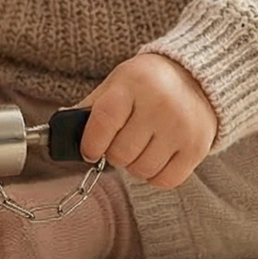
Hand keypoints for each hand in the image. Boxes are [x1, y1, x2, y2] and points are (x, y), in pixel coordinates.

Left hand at [78, 53, 217, 189]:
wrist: (198, 77)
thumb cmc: (147, 83)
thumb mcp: (118, 83)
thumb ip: (91, 108)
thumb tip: (60, 132)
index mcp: (134, 84)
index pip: (104, 121)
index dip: (91, 143)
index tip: (89, 151)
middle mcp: (160, 104)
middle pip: (121, 153)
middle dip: (114, 154)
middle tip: (120, 142)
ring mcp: (181, 127)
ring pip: (142, 170)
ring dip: (135, 165)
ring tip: (140, 146)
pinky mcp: (197, 147)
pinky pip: (165, 181)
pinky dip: (155, 175)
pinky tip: (157, 156)